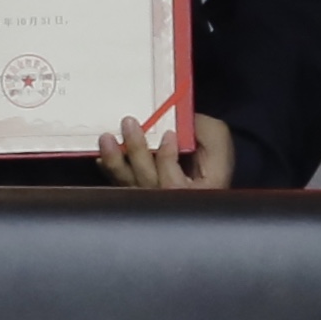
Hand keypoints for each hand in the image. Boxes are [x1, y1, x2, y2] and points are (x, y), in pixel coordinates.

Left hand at [96, 112, 237, 189]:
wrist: (208, 166)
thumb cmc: (213, 150)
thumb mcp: (216, 135)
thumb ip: (197, 128)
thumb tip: (170, 118)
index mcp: (199, 193)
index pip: (175, 183)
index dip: (168, 159)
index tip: (168, 134)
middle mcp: (174, 201)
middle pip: (149, 183)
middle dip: (137, 152)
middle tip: (130, 124)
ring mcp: (153, 201)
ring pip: (130, 186)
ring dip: (116, 161)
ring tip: (107, 139)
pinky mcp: (137, 194)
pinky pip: (119, 185)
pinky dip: (110, 169)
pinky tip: (104, 155)